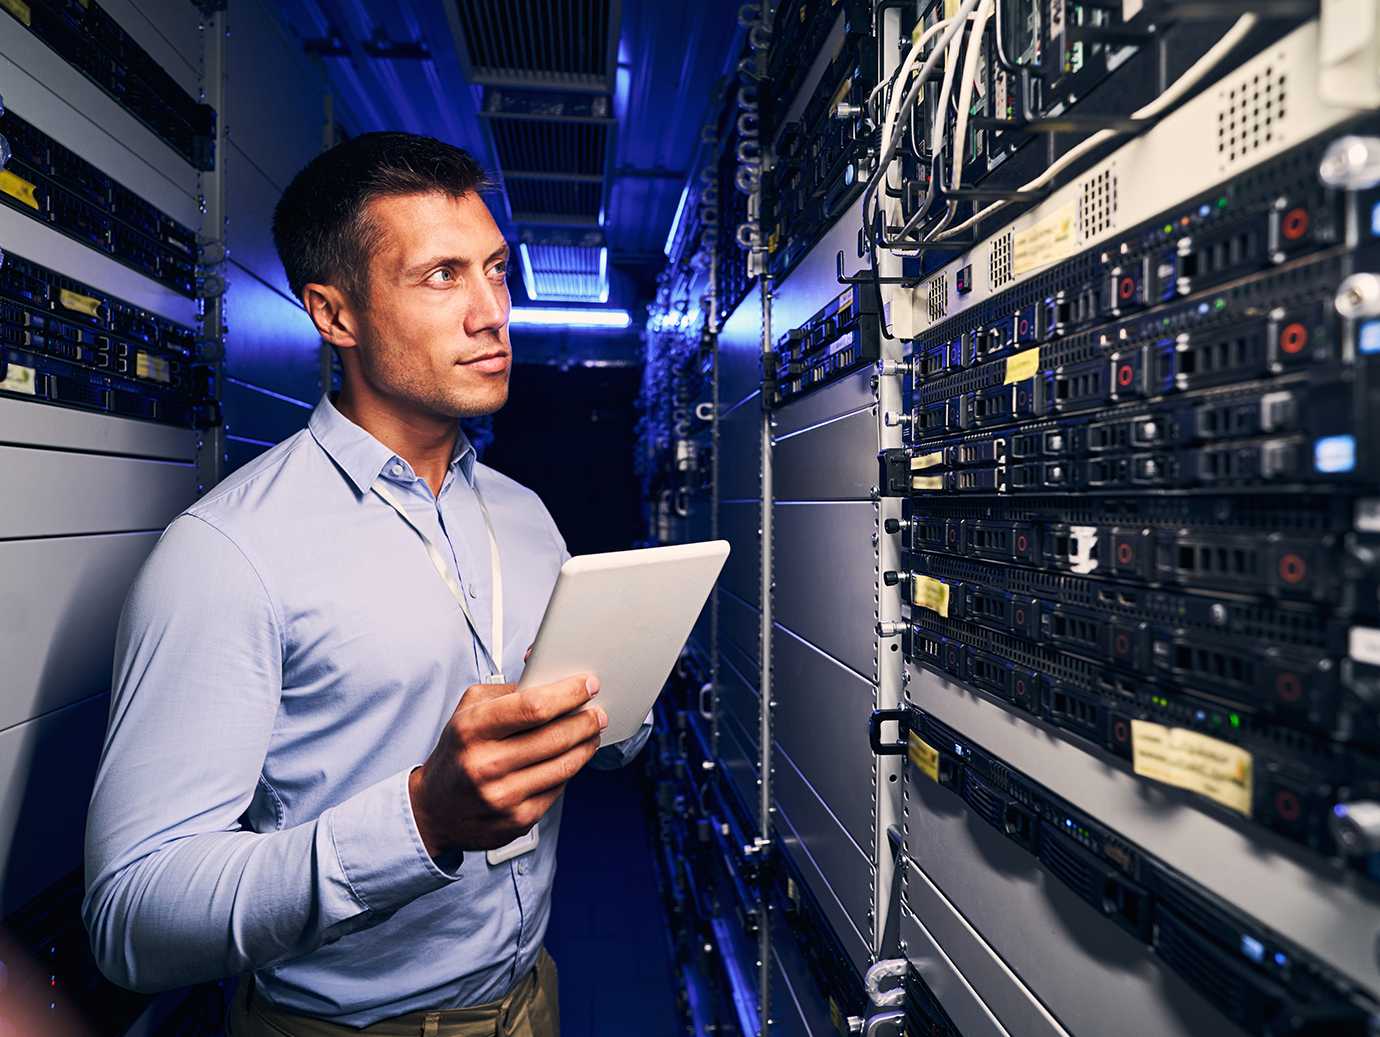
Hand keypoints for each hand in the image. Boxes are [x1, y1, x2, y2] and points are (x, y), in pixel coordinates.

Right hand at [408, 675, 605, 856]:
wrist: (435, 810)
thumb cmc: (457, 753)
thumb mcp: (468, 711)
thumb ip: (508, 692)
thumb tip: (551, 680)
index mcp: (472, 729)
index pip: (533, 706)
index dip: (568, 693)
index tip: (587, 685)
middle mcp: (486, 764)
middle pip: (556, 736)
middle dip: (586, 719)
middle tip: (597, 711)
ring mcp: (503, 796)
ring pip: (564, 764)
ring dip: (586, 744)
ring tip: (591, 731)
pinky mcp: (518, 820)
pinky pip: (559, 788)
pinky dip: (570, 769)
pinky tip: (571, 758)